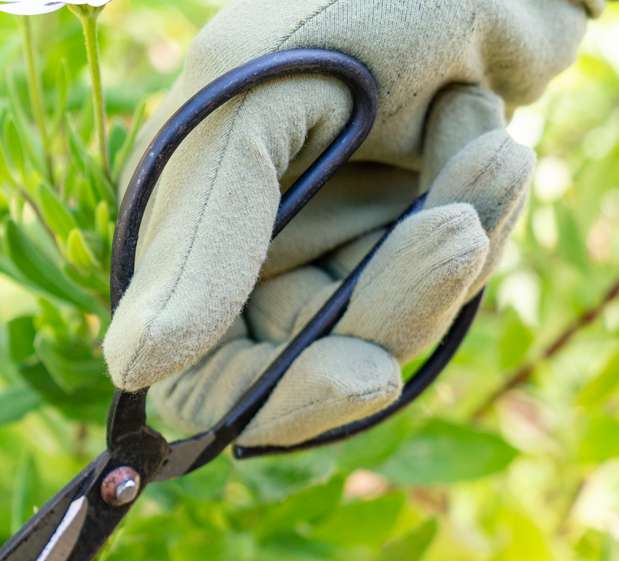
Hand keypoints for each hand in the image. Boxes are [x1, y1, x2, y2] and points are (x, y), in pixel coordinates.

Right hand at [104, 0, 595, 446]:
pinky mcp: (398, 243)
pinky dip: (482, 222)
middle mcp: (244, 260)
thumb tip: (132, 369)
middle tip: (453, 228)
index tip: (363, 374)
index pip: (202, 379)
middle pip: (311, 366)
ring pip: (388, 331)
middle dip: (394, 306)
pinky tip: (486, 144)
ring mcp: (325, 254)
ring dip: (453, 243)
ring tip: (486, 145)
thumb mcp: (255, 105)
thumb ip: (198, 238)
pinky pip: (445, 292)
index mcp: (178, 233)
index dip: (275, 397)